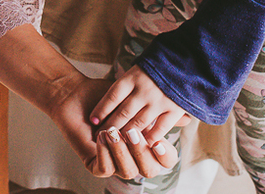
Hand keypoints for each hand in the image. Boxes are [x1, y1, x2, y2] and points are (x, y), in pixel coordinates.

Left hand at [44, 73, 177, 179]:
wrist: (76, 93)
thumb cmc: (107, 97)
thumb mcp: (136, 101)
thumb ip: (159, 110)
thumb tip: (187, 115)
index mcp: (146, 146)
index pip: (164, 160)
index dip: (164, 154)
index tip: (159, 141)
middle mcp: (133, 157)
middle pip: (149, 170)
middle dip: (141, 152)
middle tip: (133, 132)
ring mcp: (115, 163)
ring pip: (128, 171)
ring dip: (121, 151)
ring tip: (113, 131)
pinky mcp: (95, 165)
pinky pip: (104, 169)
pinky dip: (105, 153)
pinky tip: (102, 137)